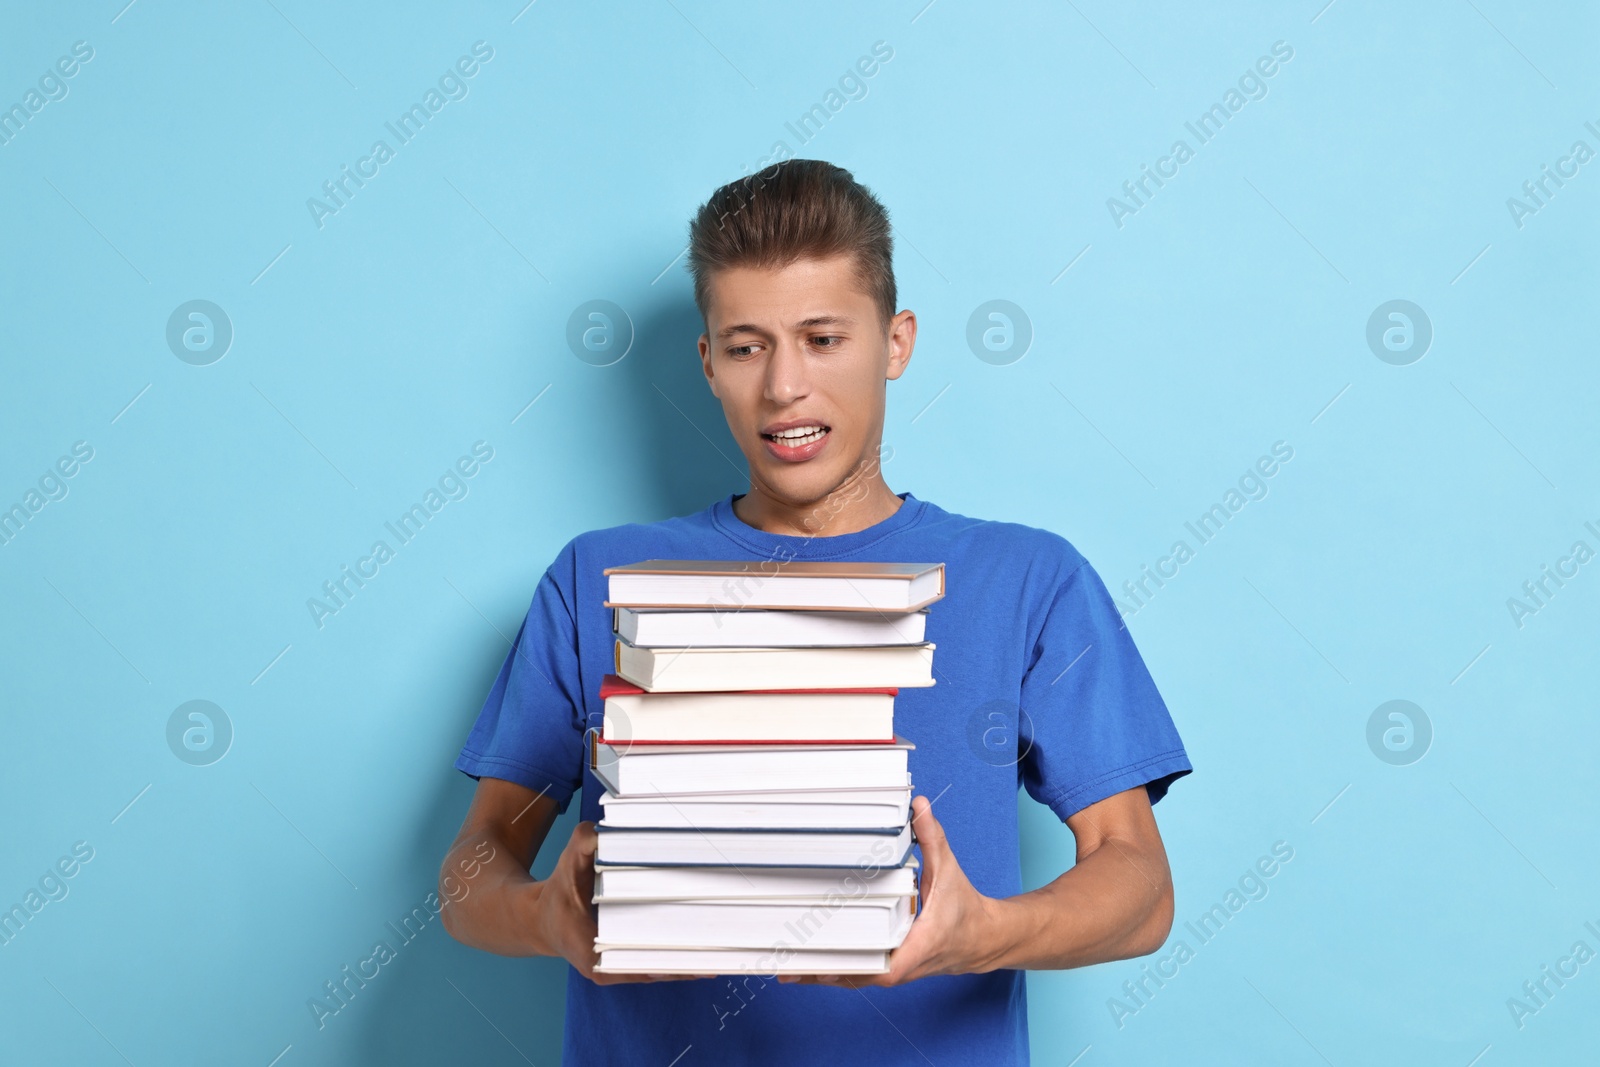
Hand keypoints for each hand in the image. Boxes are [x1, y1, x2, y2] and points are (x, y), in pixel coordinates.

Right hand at [532, 820, 711, 984]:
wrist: (542, 920)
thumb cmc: (557, 893)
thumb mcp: (566, 866)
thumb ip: (582, 845)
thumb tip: (600, 831)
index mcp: (595, 956)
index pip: (642, 960)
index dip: (672, 958)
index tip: (699, 946)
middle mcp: (609, 969)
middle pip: (657, 965)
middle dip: (689, 955)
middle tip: (723, 940)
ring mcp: (618, 968)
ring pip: (660, 968)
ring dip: (689, 959)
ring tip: (724, 948)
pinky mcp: (626, 962)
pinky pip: (656, 963)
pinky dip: (678, 957)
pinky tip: (707, 952)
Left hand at [781, 794, 1003, 986]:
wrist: (982, 938)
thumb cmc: (964, 908)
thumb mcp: (947, 870)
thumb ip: (932, 838)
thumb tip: (918, 806)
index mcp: (917, 945)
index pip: (880, 966)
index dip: (849, 966)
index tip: (820, 963)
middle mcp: (902, 965)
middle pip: (855, 975)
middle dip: (821, 970)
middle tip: (785, 962)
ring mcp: (895, 969)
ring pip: (853, 978)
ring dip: (822, 974)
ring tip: (786, 967)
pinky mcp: (890, 967)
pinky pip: (858, 973)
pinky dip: (835, 970)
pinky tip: (810, 965)